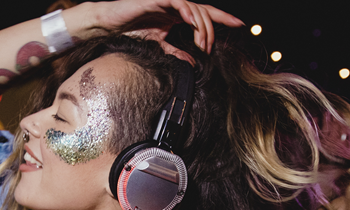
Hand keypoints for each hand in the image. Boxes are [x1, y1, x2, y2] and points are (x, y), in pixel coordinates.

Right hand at [96, 0, 243, 52]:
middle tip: (209, 47)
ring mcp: (166, 1)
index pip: (204, 14)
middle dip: (212, 29)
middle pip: (203, 12)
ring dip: (201, 25)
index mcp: (176, 14)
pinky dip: (187, 11)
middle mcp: (174, 5)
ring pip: (193, 7)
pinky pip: (178, 2)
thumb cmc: (130, 31)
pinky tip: (192, 22)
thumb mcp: (158, 45)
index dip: (222, 18)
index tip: (239, 25)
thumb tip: (193, 63)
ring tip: (201, 42)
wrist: (109, 25)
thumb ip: (175, 52)